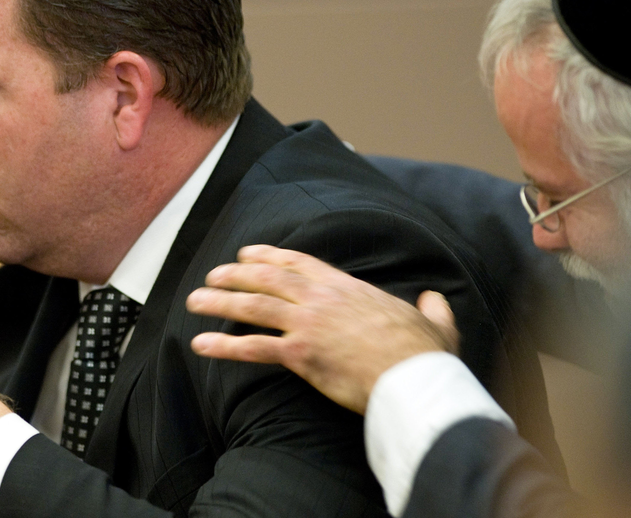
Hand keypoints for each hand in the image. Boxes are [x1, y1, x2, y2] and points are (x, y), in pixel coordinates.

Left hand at [187, 245, 458, 413]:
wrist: (416, 378)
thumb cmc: (425, 356)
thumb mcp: (435, 325)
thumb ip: (431, 309)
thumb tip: (434, 300)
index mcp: (348, 288)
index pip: (301, 262)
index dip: (270, 255)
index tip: (249, 252)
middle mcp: (322, 299)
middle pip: (269, 278)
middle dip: (236, 273)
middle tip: (212, 274)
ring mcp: (309, 325)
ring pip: (254, 305)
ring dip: (220, 301)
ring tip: (195, 300)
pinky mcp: (302, 355)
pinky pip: (254, 347)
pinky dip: (224, 345)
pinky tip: (201, 345)